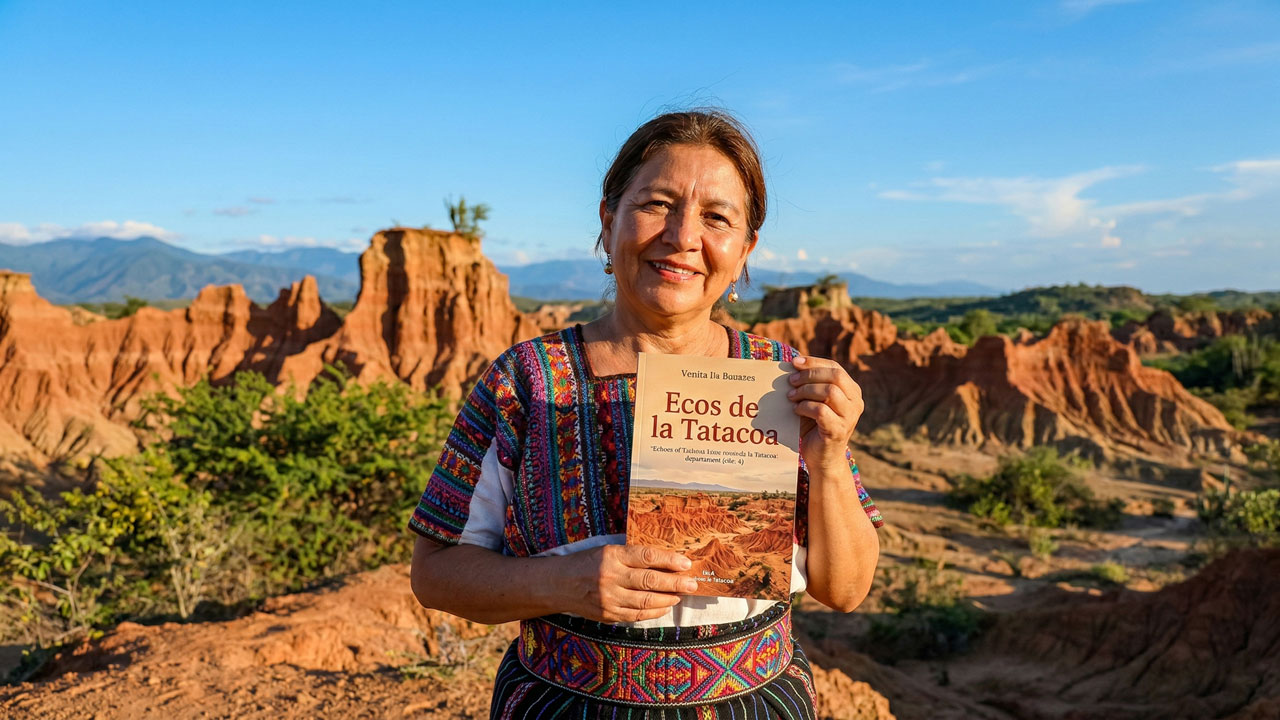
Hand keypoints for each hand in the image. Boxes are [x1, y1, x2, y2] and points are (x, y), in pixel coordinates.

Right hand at [557, 544, 697, 622]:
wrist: (558, 584)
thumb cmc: (587, 562)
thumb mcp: (607, 551)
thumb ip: (633, 556)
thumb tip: (667, 562)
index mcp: (611, 556)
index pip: (646, 556)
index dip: (669, 560)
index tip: (686, 563)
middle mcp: (610, 577)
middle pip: (650, 581)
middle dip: (675, 583)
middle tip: (692, 584)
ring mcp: (608, 599)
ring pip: (645, 601)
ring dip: (668, 599)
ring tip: (680, 595)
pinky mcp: (607, 615)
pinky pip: (636, 616)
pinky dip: (654, 612)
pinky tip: (665, 606)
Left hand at [787, 356, 864, 470]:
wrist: (822, 460)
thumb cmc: (815, 428)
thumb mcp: (815, 402)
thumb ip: (811, 385)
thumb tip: (792, 365)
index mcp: (852, 391)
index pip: (835, 368)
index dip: (814, 362)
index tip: (794, 362)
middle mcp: (855, 402)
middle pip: (835, 376)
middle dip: (810, 375)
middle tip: (791, 381)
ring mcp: (849, 417)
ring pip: (829, 391)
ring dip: (806, 391)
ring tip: (791, 396)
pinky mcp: (838, 431)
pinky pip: (821, 410)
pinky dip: (805, 407)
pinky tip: (795, 410)